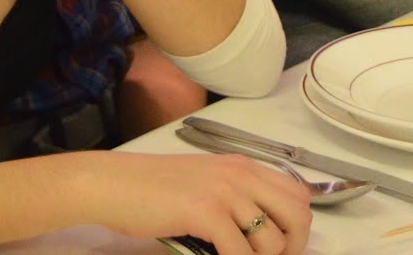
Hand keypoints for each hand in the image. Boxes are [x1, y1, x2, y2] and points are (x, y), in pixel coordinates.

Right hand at [84, 152, 311, 254]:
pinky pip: (240, 252)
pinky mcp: (205, 212)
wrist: (114, 184)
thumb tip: (262, 230)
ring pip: (272, 240)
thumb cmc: (152, 188)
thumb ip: (235, 196)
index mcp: (243, 165)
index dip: (297, 227)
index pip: (298, 194)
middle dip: (292, 247)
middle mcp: (240, 174)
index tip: (281, 248)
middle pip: (298, 215)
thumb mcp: (204, 182)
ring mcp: (224, 192)